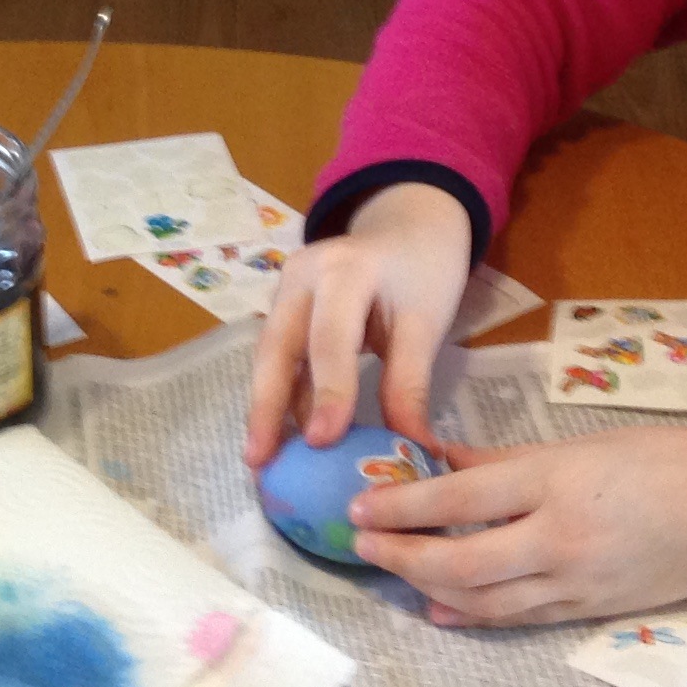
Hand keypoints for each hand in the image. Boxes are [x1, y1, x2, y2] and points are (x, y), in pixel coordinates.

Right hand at [246, 183, 473, 464]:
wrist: (409, 225)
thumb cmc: (423, 270)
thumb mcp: (426, 322)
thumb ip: (410, 383)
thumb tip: (411, 450)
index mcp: (344, 270)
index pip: (331, 339)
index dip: (328, 391)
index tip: (323, 442)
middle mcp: (301, 276)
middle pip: (277, 347)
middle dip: (266, 406)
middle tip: (259, 461)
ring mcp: (285, 289)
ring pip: (270, 355)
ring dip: (267, 406)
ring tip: (263, 459)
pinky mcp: (284, 307)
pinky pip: (279, 355)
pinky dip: (282, 394)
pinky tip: (283, 435)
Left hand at [347, 426, 686, 625]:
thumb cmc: (666, 462)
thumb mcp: (581, 445)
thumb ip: (507, 458)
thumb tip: (440, 457)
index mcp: (557, 483)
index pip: (458, 497)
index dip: (401, 505)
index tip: (358, 505)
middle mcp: (559, 540)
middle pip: (460, 560)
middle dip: (401, 554)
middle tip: (361, 543)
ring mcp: (576, 584)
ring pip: (484, 600)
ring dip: (429, 587)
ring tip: (393, 570)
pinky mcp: (590, 612)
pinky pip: (519, 619)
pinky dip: (474, 615)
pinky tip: (441, 607)